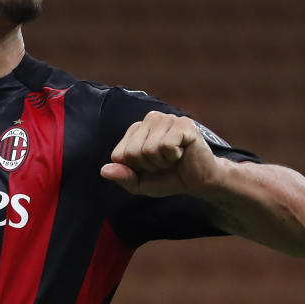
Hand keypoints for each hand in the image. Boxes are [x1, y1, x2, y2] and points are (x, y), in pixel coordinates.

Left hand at [100, 111, 221, 196]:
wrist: (200, 181)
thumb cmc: (169, 178)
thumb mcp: (140, 184)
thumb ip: (123, 177)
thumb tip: (104, 170)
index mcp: (136, 129)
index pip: (119, 154)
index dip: (135, 169)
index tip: (150, 168)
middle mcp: (150, 119)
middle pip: (133, 152)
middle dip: (149, 166)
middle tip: (164, 163)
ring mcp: (167, 119)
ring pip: (150, 149)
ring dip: (162, 162)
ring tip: (173, 158)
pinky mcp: (184, 124)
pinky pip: (167, 146)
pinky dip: (174, 157)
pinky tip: (182, 153)